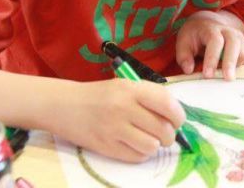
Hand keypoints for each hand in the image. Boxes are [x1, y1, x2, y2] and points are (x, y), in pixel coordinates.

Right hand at [54, 79, 185, 162]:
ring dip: (154, 145)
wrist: (64, 106)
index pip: (167, 104)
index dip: (178, 116)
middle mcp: (123, 107)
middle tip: (164, 133)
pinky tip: (134, 144)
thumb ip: (150, 97)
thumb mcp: (125, 86)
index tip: (177, 120)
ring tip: (147, 138)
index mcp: (131, 88)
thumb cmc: (101, 95)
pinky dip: (141, 153)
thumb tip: (176, 117)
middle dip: (169, 135)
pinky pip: (137, 157)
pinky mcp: (106, 147)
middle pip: (163, 129)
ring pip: (152, 146)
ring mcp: (114, 129)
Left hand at [176, 10, 243, 80]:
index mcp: (212, 29)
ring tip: (227, 79)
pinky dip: (242, 70)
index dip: (212, 58)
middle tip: (227, 79)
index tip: (207, 75)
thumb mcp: (183, 41)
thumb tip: (189, 70)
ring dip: (237, 67)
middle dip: (230, 62)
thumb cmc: (195, 36)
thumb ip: (184, 56)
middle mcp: (228, 32)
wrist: (208, 24)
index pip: (215, 41)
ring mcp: (239, 39)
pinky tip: (232, 77)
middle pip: (234, 44)